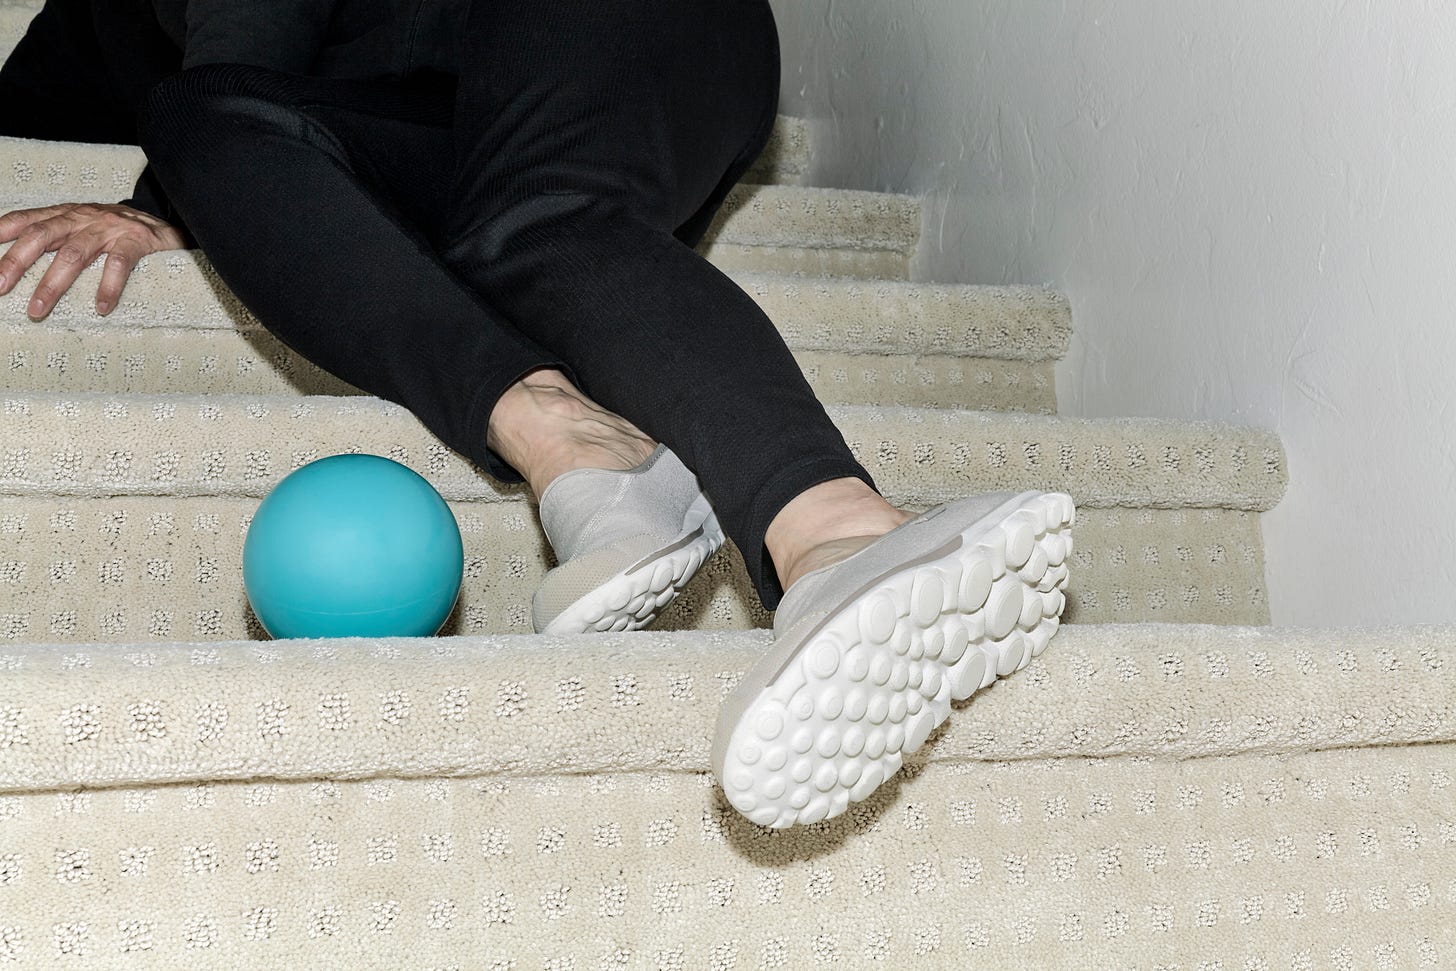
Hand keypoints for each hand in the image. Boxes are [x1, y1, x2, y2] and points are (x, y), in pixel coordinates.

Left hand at [0, 203, 186, 319]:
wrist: (167, 224)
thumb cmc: (120, 231)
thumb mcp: (82, 227)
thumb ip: (56, 239)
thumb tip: (20, 262)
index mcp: (66, 214)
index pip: (25, 219)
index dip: (1, 233)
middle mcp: (82, 217)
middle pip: (41, 236)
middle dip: (16, 262)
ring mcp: (109, 228)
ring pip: (74, 254)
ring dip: (53, 283)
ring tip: (37, 309)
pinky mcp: (136, 240)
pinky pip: (119, 264)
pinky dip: (108, 286)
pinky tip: (101, 308)